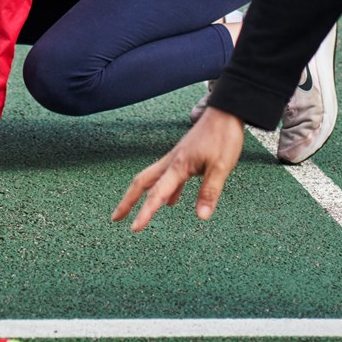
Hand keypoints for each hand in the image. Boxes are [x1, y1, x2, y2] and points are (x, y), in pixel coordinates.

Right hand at [113, 106, 246, 230]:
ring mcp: (176, 159)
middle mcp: (171, 162)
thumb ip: (209, 192)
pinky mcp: (184, 158)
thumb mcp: (222, 167)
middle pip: (141, 183)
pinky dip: (164, 191)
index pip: (157, 194)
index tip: (133, 228)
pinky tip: (171, 202)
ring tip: (135, 211)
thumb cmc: (223, 137)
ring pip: (151, 179)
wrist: (225, 112)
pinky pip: (168, 178)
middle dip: (127, 201)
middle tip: (116, 218)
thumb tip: (201, 217)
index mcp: (178, 166)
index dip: (144, 213)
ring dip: (141, 195)